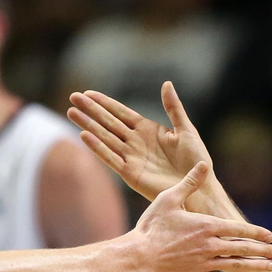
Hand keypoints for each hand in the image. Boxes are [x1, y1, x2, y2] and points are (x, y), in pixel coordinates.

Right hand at [68, 81, 210, 200]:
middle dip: (91, 110)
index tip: (88, 92)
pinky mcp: (131, 174)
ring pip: (105, 138)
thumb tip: (166, 83)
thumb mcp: (186, 130)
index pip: (121, 113)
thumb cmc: (196, 160)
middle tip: (73, 97)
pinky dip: (98, 148)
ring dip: (88, 125)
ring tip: (71, 112)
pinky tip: (84, 135)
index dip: (105, 103)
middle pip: (108, 122)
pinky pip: (111, 158)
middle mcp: (136, 142)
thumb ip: (174, 108)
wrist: (199, 187)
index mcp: (148, 130)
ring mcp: (132, 157)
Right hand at [125, 162, 271, 271]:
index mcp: (205, 226)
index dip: (256, 233)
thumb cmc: (150, 227)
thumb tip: (204, 164)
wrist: (136, 257)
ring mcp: (203, 264)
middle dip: (264, 251)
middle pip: (242, 249)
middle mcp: (209, 246)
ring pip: (235, 266)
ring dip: (256, 267)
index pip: (238, 229)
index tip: (270, 236)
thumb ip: (189, 183)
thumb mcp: (169, 199)